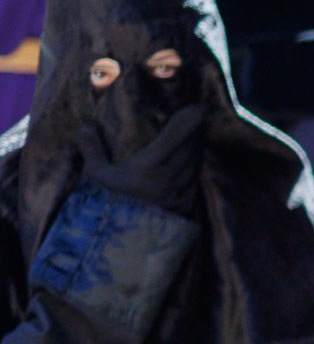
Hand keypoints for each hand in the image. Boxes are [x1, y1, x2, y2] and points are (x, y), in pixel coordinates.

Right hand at [78, 105, 205, 214]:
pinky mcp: (189, 197)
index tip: (192, 105)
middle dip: (194, 127)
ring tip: (189, 132)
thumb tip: (86, 126)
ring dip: (195, 143)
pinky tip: (187, 156)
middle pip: (194, 141)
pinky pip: (196, 171)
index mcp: (157, 163)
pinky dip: (194, 159)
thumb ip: (92, 148)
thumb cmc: (113, 203)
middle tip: (190, 114)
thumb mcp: (97, 176)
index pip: (183, 130)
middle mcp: (177, 172)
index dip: (191, 116)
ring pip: (198, 156)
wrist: (131, 238)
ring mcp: (186, 186)